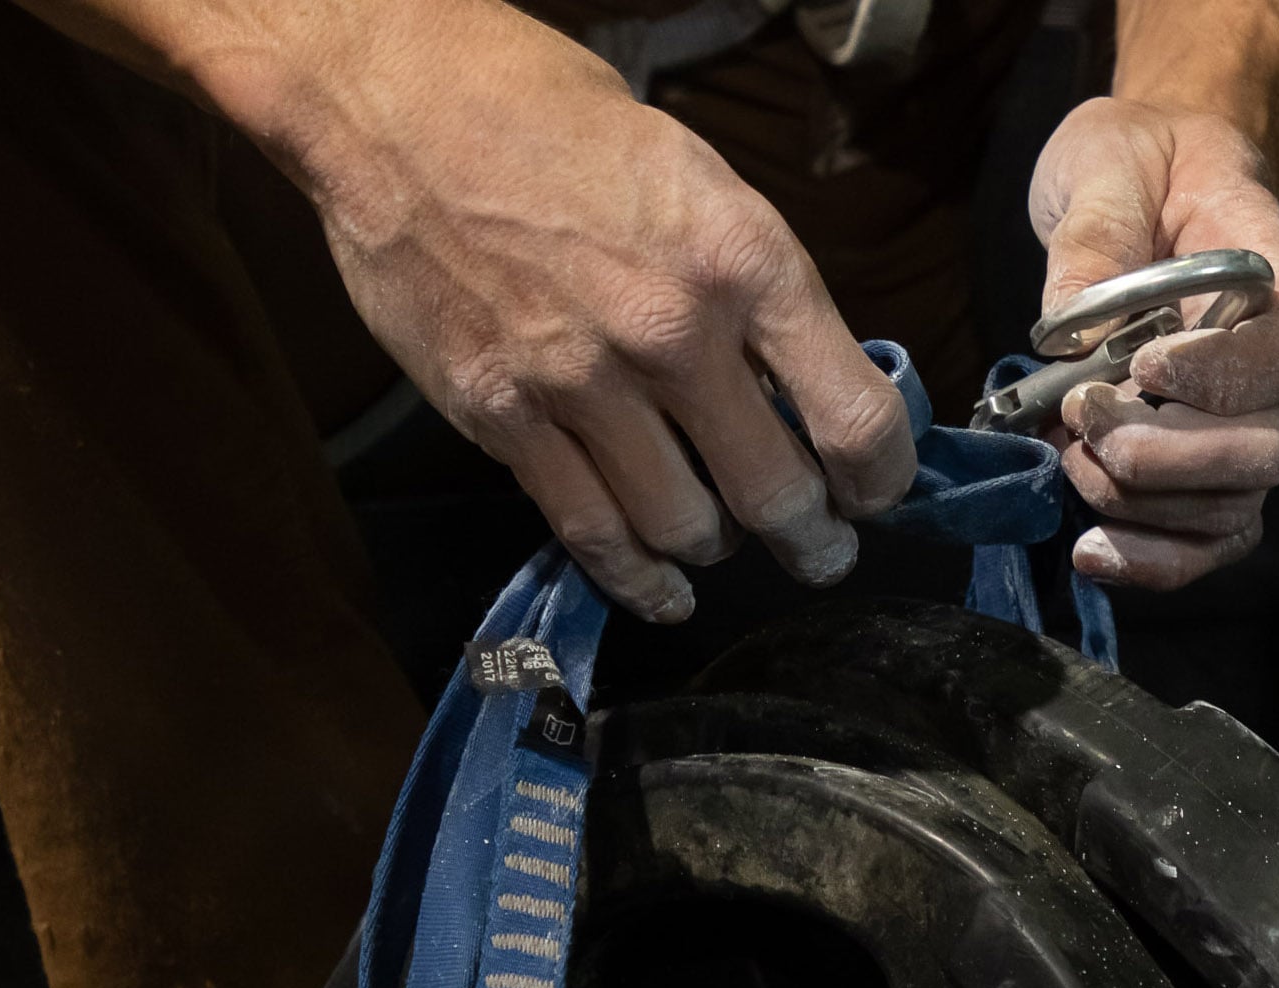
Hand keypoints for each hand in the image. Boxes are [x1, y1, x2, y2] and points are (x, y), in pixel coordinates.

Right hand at [242, 3, 914, 619]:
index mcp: (743, 259)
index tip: (877, 491)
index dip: (881, 478)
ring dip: (718, 550)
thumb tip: (807, 380)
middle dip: (813, 541)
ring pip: (685, 528)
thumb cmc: (556, 121)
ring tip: (725, 543)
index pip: (853, 418)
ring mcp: (581, 384)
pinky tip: (663, 591)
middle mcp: (672, 332)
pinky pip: (591, 532)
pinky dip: (638, 579)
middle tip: (822, 553)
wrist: (397, 104)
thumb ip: (754, 286)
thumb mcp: (697, 178)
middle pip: (776, 494)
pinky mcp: (503, 418)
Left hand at [1030, 98, 1278, 589]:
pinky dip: (1152, 560)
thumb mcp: (1108, 160)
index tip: (1145, 362)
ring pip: (1231, 508)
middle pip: (1266, 453)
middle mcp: (1278, 370)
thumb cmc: (1140, 161)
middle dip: (1164, 455)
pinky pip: (1205, 541)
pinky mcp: (1199, 469)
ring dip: (1140, 504)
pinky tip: (1090, 549)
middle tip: (1083, 413)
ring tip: (1071, 459)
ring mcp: (1243, 426)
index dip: (1232, 377)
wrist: (1142, 183)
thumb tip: (1071, 332)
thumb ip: (1095, 235)